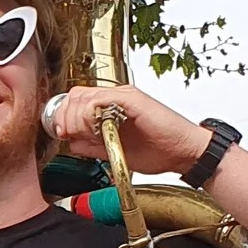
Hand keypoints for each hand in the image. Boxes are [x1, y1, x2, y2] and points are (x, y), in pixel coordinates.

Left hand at [44, 85, 211, 178]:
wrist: (184, 152)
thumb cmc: (158, 151)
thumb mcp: (113, 150)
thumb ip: (90, 145)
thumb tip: (70, 141)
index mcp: (111, 106)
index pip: (75, 100)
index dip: (62, 116)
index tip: (62, 134)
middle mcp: (117, 97)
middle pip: (75, 95)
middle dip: (65, 117)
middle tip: (69, 134)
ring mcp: (125, 96)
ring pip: (83, 97)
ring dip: (76, 118)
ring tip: (86, 134)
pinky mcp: (133, 100)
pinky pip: (101, 100)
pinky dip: (91, 115)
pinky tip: (97, 130)